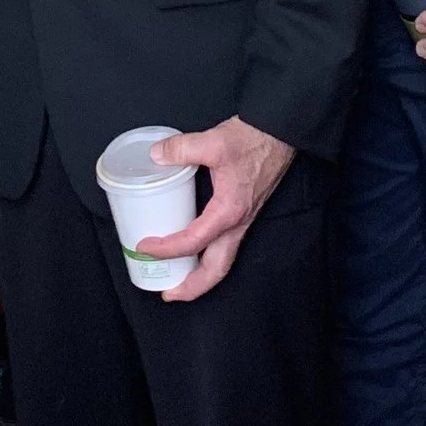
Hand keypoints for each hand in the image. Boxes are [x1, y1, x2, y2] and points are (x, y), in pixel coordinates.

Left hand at [142, 117, 293, 301]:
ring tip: (179, 279)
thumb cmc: (253, 139)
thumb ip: (182, 149)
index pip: (193, 241)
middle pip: (216, 270)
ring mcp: (244, 220)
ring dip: (202, 276)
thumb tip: (156, 156)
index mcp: (229, 211)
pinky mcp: (245, 212)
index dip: (166, 248)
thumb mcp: (214, 142)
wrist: (281, 131)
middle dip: (192, 287)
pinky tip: (195, 247)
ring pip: (224, 260)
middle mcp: (238, 222)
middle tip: (168, 293)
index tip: (145, 246)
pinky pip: (227, 245)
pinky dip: (209, 255)